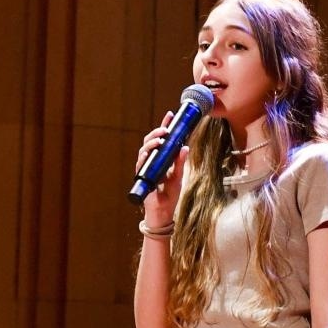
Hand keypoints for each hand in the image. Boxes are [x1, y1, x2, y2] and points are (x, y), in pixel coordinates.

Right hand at [136, 111, 189, 225]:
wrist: (162, 212)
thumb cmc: (169, 195)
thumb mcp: (178, 177)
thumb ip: (180, 162)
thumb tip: (186, 147)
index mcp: (161, 159)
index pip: (161, 139)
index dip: (164, 126)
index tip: (170, 115)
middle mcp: (151, 161)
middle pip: (150, 141)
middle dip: (156, 132)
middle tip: (166, 129)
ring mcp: (145, 168)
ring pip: (144, 150)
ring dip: (151, 142)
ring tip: (160, 139)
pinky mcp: (141, 176)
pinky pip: (141, 163)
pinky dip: (145, 156)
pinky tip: (150, 151)